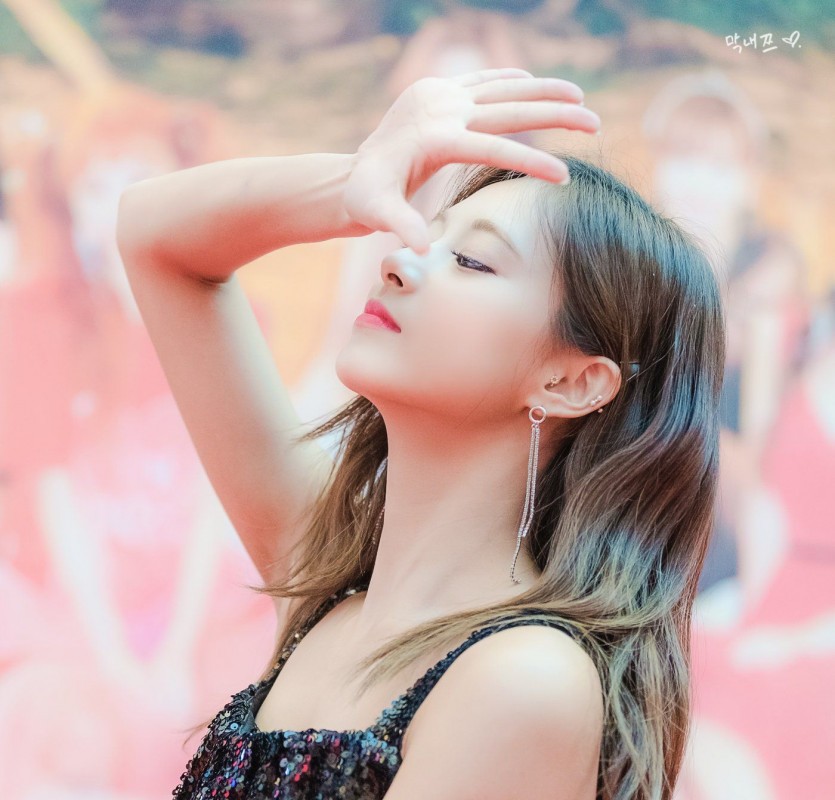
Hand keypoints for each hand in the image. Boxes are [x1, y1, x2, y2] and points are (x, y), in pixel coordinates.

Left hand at [343, 68, 599, 254]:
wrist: (350, 175)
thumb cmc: (366, 200)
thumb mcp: (377, 215)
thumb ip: (400, 225)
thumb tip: (421, 246)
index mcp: (435, 138)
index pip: (494, 148)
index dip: (531, 161)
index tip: (565, 176)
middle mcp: (442, 108)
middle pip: (509, 108)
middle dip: (555, 115)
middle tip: (595, 123)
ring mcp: (440, 95)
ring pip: (502, 88)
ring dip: (543, 91)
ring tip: (580, 97)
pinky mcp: (438, 92)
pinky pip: (482, 82)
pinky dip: (510, 81)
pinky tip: (535, 83)